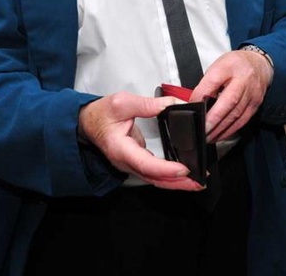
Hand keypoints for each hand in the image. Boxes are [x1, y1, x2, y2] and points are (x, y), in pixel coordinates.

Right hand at [77, 92, 203, 189]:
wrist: (87, 122)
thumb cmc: (101, 114)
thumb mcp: (123, 103)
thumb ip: (150, 104)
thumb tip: (174, 104)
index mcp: (120, 149)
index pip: (145, 164)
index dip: (166, 169)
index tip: (184, 169)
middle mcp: (126, 162)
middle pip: (154, 178)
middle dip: (178, 183)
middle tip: (199, 182)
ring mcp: (131, 165)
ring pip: (155, 179)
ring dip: (176, 182)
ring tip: (197, 181)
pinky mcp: (137, 162)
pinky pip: (154, 174)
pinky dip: (170, 176)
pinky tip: (184, 175)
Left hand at [190, 49, 273, 141]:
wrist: (259, 64)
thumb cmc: (235, 65)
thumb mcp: (217, 66)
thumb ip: (207, 83)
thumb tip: (195, 102)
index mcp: (230, 66)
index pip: (213, 81)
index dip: (201, 95)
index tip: (191, 106)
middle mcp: (243, 80)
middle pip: (228, 101)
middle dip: (213, 119)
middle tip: (202, 129)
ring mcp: (252, 93)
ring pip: (236, 114)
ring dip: (220, 128)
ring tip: (208, 136)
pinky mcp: (256, 105)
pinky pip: (242, 120)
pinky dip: (230, 130)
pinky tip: (220, 135)